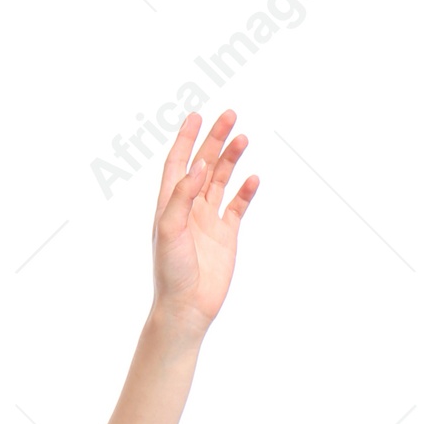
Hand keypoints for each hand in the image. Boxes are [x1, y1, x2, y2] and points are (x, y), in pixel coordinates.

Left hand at [151, 108, 258, 336]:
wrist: (186, 308)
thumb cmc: (171, 272)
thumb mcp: (169, 230)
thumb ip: (182, 195)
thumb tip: (199, 164)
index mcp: (169, 207)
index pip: (177, 165)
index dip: (185, 139)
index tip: (196, 116)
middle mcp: (188, 210)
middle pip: (202, 166)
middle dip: (214, 140)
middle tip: (230, 116)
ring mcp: (208, 222)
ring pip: (220, 181)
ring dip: (231, 159)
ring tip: (243, 139)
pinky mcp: (226, 236)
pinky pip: (237, 206)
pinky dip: (245, 191)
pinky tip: (253, 178)